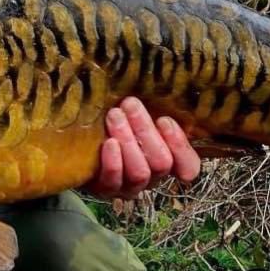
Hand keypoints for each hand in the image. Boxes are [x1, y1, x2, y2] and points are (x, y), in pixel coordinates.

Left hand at [84, 97, 200, 199]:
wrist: (80, 142)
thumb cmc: (117, 121)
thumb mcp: (137, 114)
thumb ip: (152, 106)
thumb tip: (159, 80)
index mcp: (167, 159)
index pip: (188, 165)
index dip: (180, 145)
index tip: (164, 119)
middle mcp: (152, 177)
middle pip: (162, 162)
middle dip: (146, 131)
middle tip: (130, 104)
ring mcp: (130, 187)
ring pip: (140, 172)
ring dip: (128, 141)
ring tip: (115, 115)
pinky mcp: (106, 190)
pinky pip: (113, 181)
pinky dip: (113, 161)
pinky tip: (109, 142)